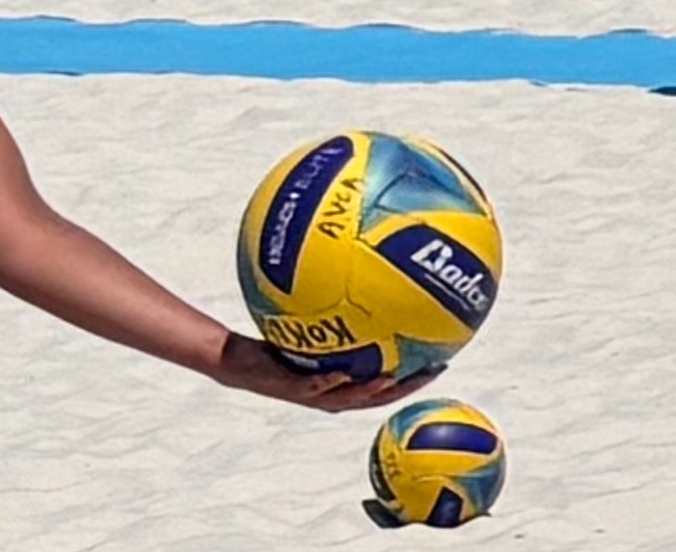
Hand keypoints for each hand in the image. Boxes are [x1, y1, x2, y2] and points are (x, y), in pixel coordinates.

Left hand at [212, 332, 444, 412]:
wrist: (234, 361)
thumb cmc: (272, 344)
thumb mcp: (304, 324)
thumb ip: (330, 310)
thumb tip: (351, 277)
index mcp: (341, 383)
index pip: (385, 384)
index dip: (413, 377)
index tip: (441, 361)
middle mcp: (331, 392)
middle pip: (376, 396)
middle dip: (405, 386)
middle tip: (431, 371)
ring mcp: (310, 393)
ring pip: (348, 398)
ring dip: (371, 391)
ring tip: (393, 379)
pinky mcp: (286, 387)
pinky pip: (310, 387)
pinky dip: (326, 383)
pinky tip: (340, 373)